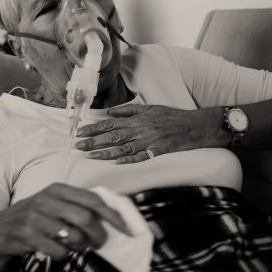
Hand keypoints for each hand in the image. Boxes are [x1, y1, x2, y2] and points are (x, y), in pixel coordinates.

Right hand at [0, 183, 130, 260]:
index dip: (112, 215)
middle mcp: (45, 200)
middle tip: (100, 244)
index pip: (92, 200)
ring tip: (78, 248)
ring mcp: (34, 218)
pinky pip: (58, 251)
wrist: (0, 231)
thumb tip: (112, 217)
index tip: (126, 229)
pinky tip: (59, 252)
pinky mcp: (27, 236)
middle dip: (98, 235)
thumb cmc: (36, 217)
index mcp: (57, 189)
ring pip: (73, 236)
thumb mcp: (53, 204)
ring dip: (81, 247)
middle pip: (85, 219)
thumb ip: (77, 205)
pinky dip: (64, 255)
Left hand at [75, 104, 226, 163]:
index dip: (94, 128)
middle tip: (78, 145)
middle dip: (93, 141)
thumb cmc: (171, 116)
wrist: (194, 126)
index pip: (110, 123)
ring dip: (105, 152)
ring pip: (123, 148)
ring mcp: (148, 141)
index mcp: (136, 119)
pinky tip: (116, 162)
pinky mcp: (157, 151)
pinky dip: (129, 159)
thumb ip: (128, 110)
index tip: (80, 131)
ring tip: (90, 156)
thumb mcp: (149, 108)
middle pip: (112, 136)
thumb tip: (109, 113)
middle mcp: (140, 129)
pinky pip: (141, 157)